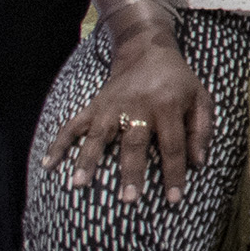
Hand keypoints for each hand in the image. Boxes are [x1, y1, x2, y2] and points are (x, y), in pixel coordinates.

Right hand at [49, 30, 209, 200]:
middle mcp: (138, 107)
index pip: (173, 145)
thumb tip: (199, 164)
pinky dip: (59, 143)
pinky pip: (73, 125)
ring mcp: (112, 106)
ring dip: (88, 160)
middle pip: (134, 143)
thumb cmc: (178, 81)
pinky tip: (47, 164)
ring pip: (99, 135)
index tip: (174, 199)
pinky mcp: (95, 106)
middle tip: (128, 199)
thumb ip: (202, 129)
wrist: (148, 50)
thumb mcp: (200, 98)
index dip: (174, 173)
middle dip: (131, 172)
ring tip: (79, 184)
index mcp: (168, 105)